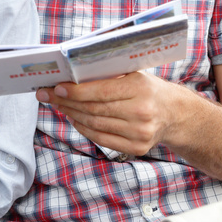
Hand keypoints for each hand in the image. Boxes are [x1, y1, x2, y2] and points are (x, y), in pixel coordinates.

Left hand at [36, 71, 183, 155]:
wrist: (174, 113)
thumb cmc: (147, 87)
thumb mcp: (133, 73)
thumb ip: (107, 74)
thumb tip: (71, 74)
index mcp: (140, 89)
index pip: (101, 92)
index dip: (76, 91)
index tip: (56, 87)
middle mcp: (142, 113)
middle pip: (94, 109)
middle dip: (66, 102)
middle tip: (47, 95)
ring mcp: (140, 134)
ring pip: (95, 125)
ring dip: (71, 114)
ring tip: (57, 104)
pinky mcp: (137, 148)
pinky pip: (101, 139)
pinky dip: (83, 128)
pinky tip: (73, 117)